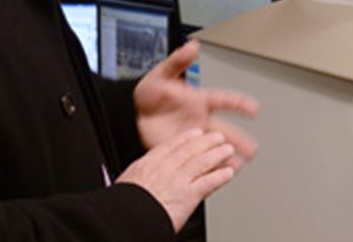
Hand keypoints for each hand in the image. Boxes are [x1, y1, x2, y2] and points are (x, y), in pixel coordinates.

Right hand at [117, 129, 235, 231]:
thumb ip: (140, 178)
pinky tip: (228, 173)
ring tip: (227, 150)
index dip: (186, 138)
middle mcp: (166, 169)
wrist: (127, 219)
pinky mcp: (189, 195)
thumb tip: (139, 181)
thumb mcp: (127, 183)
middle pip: (190, 150)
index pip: (171, 146)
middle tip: (217, 137)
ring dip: (217, 155)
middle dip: (206, 142)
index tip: (195, 133)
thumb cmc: (124, 207)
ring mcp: (179, 181)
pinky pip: (209, 182)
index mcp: (148, 164)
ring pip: (202, 162)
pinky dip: (221, 177)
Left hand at [135, 40, 259, 168]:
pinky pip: (198, 158)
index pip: (224, 101)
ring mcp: (193, 136)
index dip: (239, 104)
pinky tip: (216, 172)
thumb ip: (178, 61)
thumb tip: (191, 46)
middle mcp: (201, 119)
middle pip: (224, 130)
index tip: (253, 108)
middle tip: (252, 148)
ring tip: (238, 165)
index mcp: (200, 101)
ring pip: (214, 147)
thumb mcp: (162, 74)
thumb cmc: (152, 92)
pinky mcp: (182, 149)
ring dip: (226, 156)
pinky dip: (208, 166)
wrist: (135, 114)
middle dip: (239, 139)